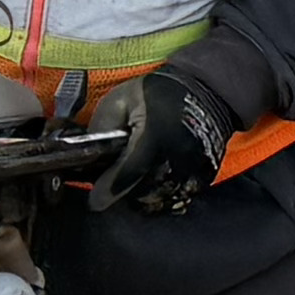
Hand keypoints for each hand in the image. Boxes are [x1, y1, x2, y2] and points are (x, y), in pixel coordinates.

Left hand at [89, 41, 280, 214]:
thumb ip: (102, 126)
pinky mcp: (201, 180)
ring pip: (157, 202)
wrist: (205, 92)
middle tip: (113, 183)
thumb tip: (89, 155)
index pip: (124, 176)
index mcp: (152, 139)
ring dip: (141, 197)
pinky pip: (175, 200)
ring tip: (133, 182)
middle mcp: (174, 161)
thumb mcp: (121, 98)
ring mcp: (191, 173)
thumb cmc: (158, 94)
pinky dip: (161, 196)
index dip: (105, 192)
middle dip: (121, 193)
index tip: (94, 200)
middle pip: (139, 195)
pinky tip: (153, 182)